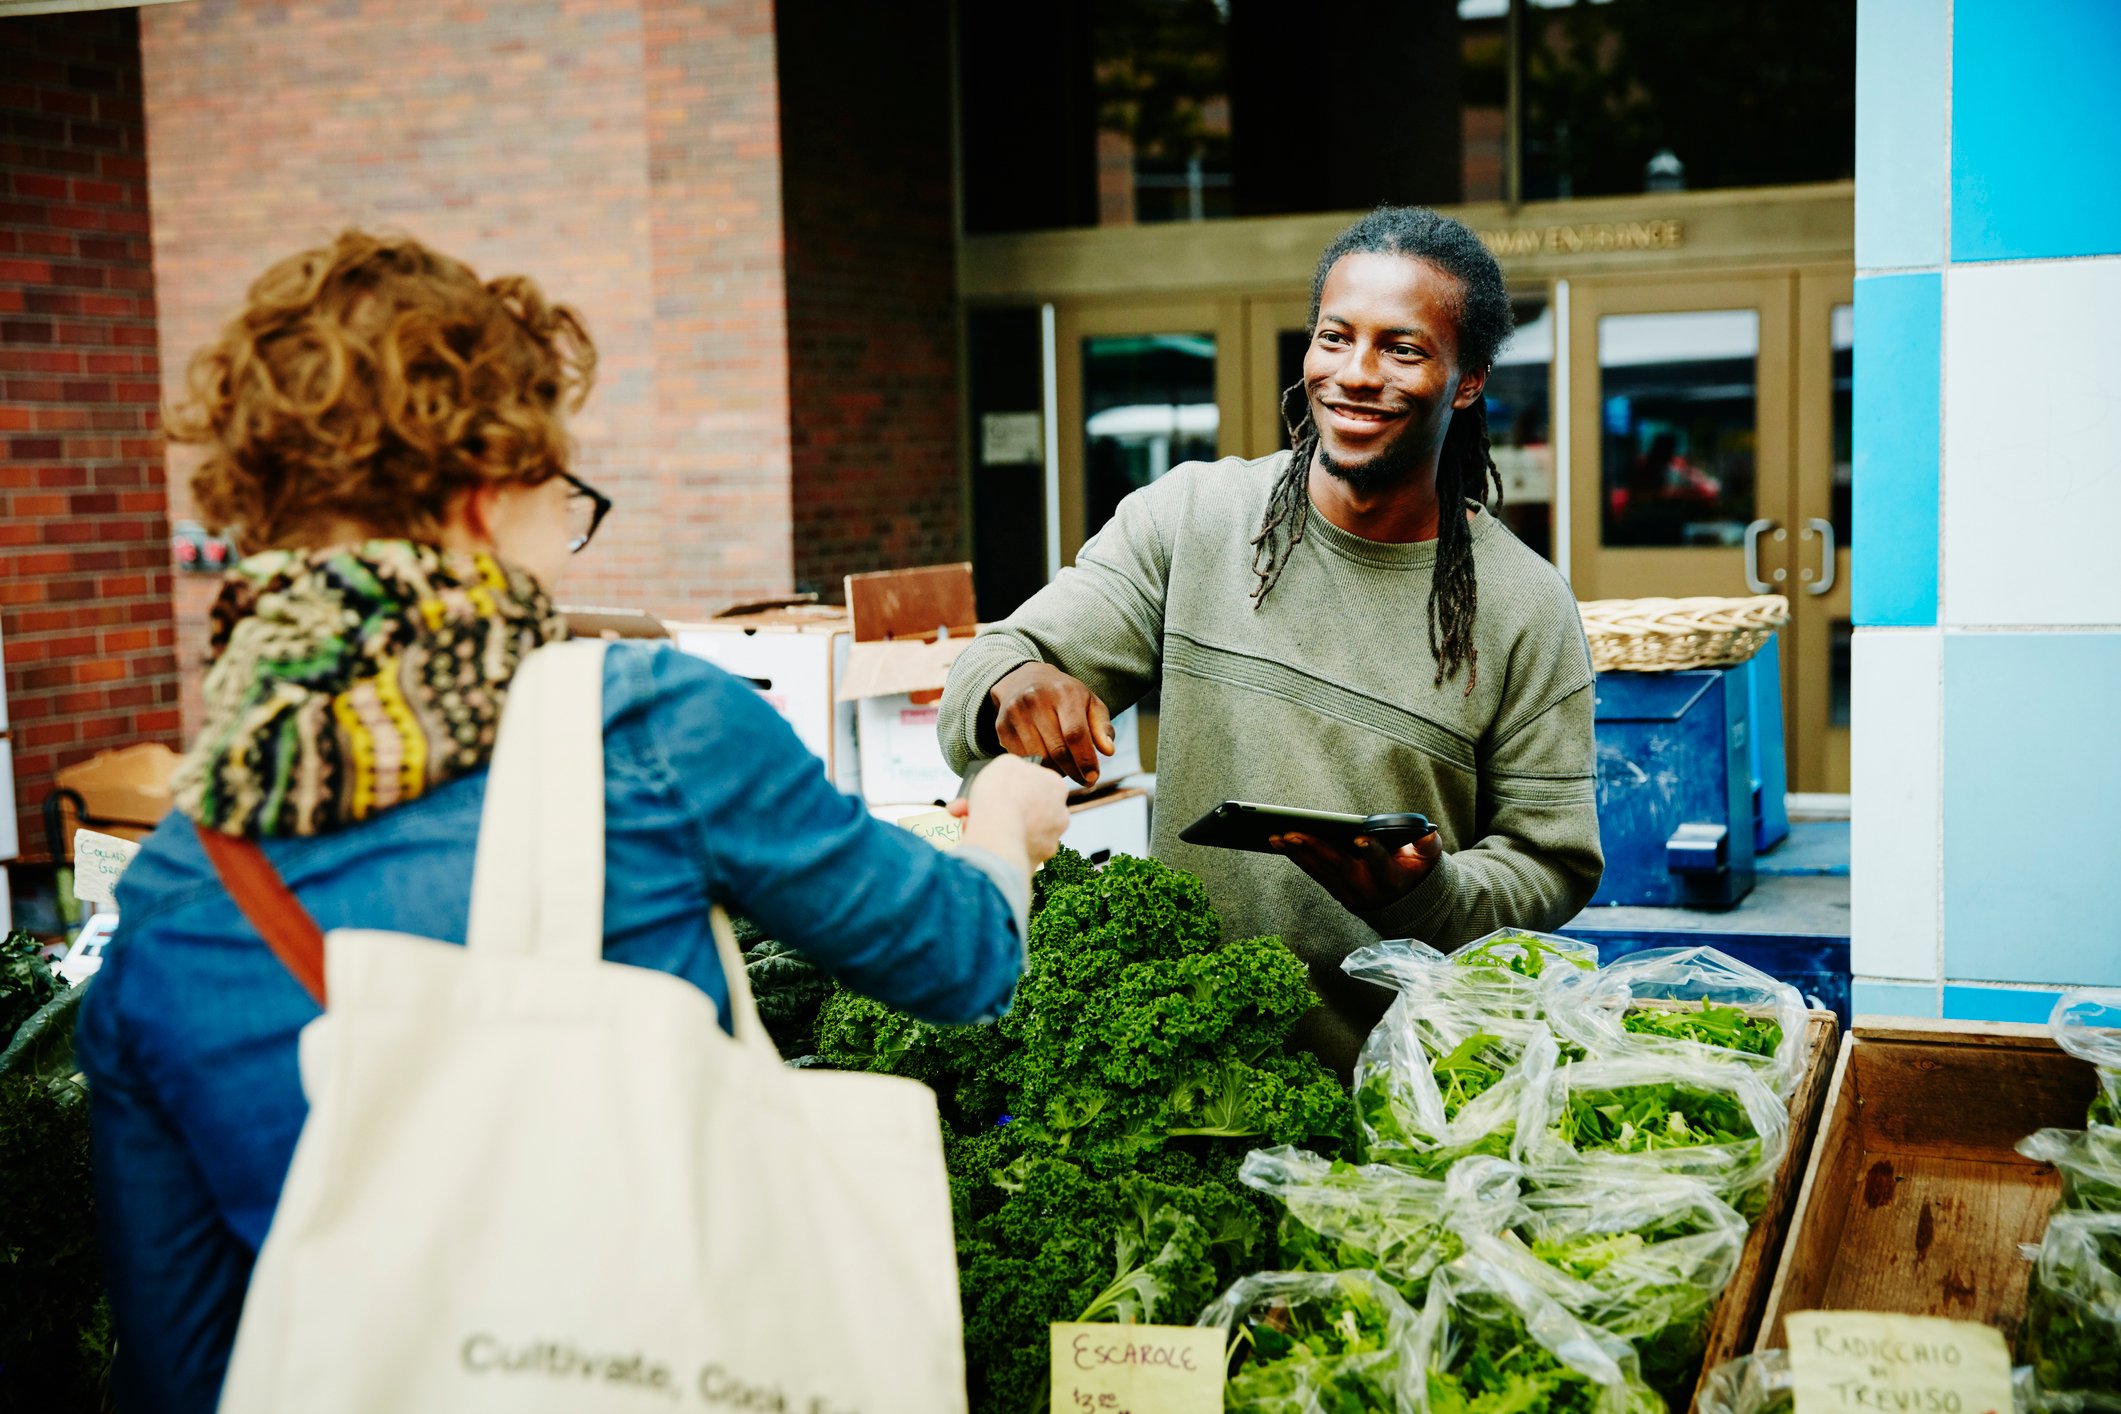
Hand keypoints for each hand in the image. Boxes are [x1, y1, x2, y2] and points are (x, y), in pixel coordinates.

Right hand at [954, 756, 1072, 868]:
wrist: (997, 830)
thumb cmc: (1001, 793)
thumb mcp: (1004, 764)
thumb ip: (1012, 769)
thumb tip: (1011, 776)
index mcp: (1055, 787)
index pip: (1035, 784)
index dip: (1010, 786)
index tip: (993, 788)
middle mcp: (1059, 814)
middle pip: (1026, 810)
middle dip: (998, 808)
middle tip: (972, 808)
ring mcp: (1049, 840)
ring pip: (1017, 832)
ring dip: (993, 827)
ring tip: (969, 825)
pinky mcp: (1036, 861)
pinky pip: (1012, 852)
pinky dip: (996, 847)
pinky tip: (979, 842)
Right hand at [988, 662, 1116, 787]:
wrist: (1022, 679)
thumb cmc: (1063, 695)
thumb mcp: (1088, 702)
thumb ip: (1102, 726)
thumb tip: (1108, 751)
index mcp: (1063, 693)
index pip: (1075, 734)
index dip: (1085, 760)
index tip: (1093, 777)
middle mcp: (1036, 700)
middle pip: (1057, 750)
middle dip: (1073, 771)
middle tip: (1083, 781)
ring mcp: (1016, 712)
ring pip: (1038, 757)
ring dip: (1055, 771)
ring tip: (1066, 771)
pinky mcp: (1001, 725)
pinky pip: (1022, 757)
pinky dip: (1036, 766)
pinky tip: (1046, 764)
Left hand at [1269, 828, 1443, 914]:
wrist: (1408, 905)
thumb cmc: (1416, 870)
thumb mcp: (1429, 859)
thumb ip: (1428, 846)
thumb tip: (1427, 834)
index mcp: (1393, 878)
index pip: (1381, 864)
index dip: (1371, 852)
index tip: (1359, 838)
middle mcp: (1367, 888)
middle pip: (1340, 867)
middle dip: (1316, 849)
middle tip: (1293, 832)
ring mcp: (1349, 892)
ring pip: (1321, 872)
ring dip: (1297, 853)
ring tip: (1275, 835)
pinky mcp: (1336, 890)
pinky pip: (1314, 873)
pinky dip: (1296, 857)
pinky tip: (1278, 841)